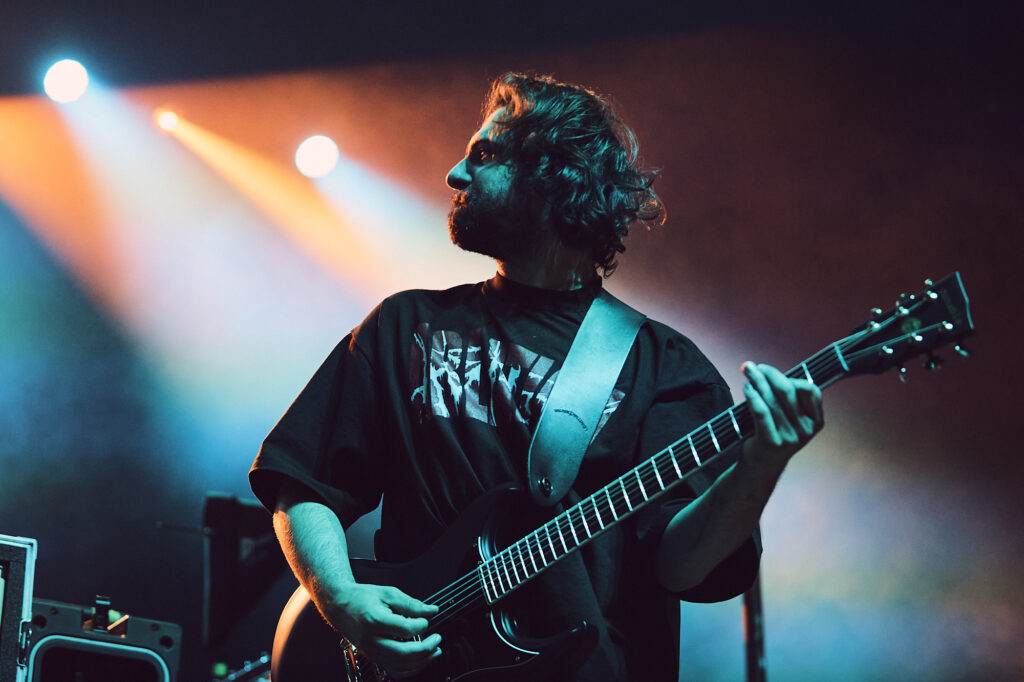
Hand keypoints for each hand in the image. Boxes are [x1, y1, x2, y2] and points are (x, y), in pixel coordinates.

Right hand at [325, 583, 441, 678]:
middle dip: (425, 650)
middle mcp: (371, 639)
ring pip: (398, 666)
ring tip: (434, 651)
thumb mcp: (387, 593)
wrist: (340, 605)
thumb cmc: (362, 598)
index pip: (404, 629)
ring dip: (421, 662)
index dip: (421, 625)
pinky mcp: (373, 657)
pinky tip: (421, 660)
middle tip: (437, 640)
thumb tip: (431, 611)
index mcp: (374, 620)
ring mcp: (371, 651)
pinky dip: (410, 669)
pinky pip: (393, 670)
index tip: (426, 619)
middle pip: (401, 654)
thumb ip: (411, 604)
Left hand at [740, 361, 822, 469]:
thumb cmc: (773, 435)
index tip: (770, 371)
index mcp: (815, 422)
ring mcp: (789, 438)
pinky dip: (753, 396)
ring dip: (757, 381)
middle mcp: (805, 430)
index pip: (811, 390)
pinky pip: (761, 412)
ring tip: (747, 372)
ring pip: (772, 400)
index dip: (791, 376)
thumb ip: (789, 399)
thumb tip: (770, 372)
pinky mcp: (771, 442)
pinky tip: (747, 388)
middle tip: (753, 366)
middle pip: (788, 392)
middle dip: (769, 374)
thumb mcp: (789, 419)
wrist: (761, 466)